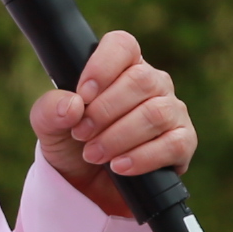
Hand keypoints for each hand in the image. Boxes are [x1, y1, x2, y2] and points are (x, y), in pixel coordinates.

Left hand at [31, 29, 193, 219]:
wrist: (88, 186)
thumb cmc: (72, 144)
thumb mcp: (48, 126)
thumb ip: (50, 109)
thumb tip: (72, 105)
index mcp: (122, 67)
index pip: (123, 45)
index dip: (103, 66)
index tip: (83, 95)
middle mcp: (153, 83)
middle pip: (140, 80)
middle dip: (104, 111)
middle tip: (81, 134)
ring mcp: (172, 111)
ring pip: (155, 113)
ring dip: (119, 137)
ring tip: (94, 154)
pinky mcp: (183, 142)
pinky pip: (174, 144)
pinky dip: (142, 157)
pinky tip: (119, 167)